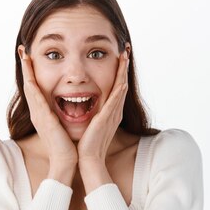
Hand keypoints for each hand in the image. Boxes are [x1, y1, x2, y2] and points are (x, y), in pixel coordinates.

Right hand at [18, 45, 77, 171]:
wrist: (66, 161)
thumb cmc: (67, 146)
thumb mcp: (63, 126)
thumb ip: (62, 116)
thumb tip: (67, 109)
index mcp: (42, 114)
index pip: (35, 89)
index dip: (31, 73)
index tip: (29, 58)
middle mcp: (37, 112)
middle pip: (28, 84)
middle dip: (25, 67)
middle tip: (22, 49)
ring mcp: (38, 114)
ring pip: (29, 86)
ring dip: (26, 69)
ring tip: (24, 53)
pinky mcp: (42, 116)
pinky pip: (34, 94)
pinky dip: (31, 81)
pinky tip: (30, 70)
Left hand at [77, 49, 129, 167]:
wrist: (88, 159)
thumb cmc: (86, 144)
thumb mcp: (91, 123)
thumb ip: (92, 112)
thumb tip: (84, 102)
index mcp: (110, 112)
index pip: (116, 86)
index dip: (119, 71)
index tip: (119, 56)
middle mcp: (114, 111)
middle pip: (122, 84)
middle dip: (124, 67)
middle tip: (125, 49)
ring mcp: (112, 115)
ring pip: (121, 89)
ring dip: (123, 72)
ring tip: (124, 57)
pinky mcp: (106, 120)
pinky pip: (115, 103)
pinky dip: (118, 91)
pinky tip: (121, 81)